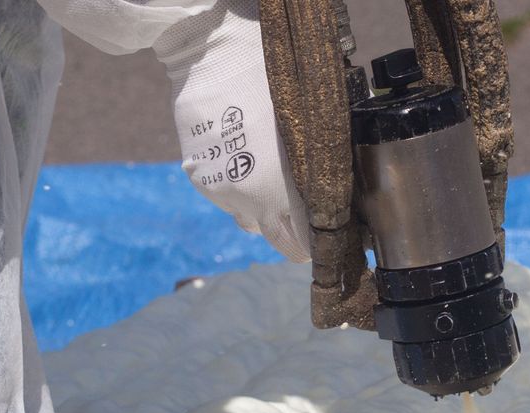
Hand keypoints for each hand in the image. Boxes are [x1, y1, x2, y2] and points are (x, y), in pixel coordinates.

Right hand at [158, 1, 308, 260]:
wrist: (211, 52)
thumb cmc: (270, 80)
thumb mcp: (307, 125)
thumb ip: (316, 169)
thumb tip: (330, 194)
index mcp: (279, 190)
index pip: (300, 241)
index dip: (312, 243)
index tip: (320, 239)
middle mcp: (248, 199)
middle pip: (274, 237)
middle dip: (288, 232)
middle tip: (300, 221)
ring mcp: (220, 190)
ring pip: (247, 218)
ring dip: (260, 208)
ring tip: (269, 179)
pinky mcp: (199, 175)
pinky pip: (225, 196)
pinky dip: (237, 187)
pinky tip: (244, 160)